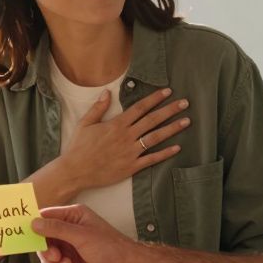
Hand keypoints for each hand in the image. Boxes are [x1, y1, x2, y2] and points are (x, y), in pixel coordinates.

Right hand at [33, 204, 140, 262]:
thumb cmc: (110, 248)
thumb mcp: (81, 235)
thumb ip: (56, 229)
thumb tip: (34, 223)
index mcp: (73, 217)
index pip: (46, 217)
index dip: (35, 227)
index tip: (27, 236)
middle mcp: (70, 232)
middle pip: (43, 241)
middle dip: (48, 252)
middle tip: (57, 256)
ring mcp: (71, 249)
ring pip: (48, 258)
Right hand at [52, 87, 190, 196]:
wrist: (75, 171)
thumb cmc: (78, 147)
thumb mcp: (85, 123)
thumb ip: (98, 107)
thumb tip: (107, 92)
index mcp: (116, 124)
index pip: (140, 108)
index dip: (154, 99)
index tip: (167, 92)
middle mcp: (126, 136)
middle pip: (152, 120)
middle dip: (169, 110)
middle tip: (184, 103)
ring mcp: (130, 152)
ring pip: (155, 137)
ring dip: (172, 128)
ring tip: (186, 121)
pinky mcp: (131, 167)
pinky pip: (151, 159)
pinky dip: (165, 153)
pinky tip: (177, 147)